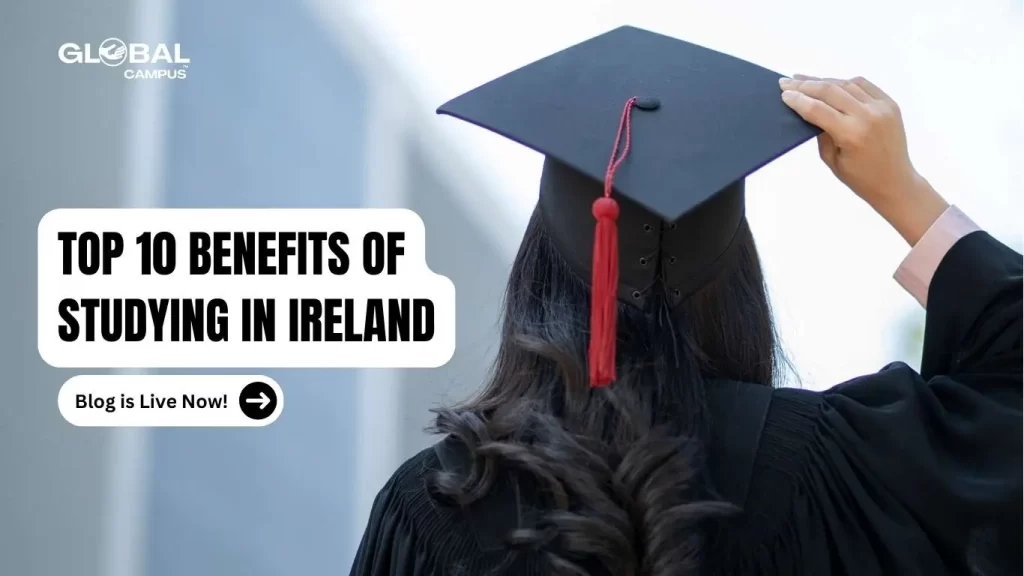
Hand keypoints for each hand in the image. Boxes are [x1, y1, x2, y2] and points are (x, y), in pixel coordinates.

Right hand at [779, 75, 947, 245]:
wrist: (896, 181)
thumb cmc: (860, 178)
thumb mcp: (831, 159)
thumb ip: (820, 132)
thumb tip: (808, 109)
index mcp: (851, 134)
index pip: (817, 109)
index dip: (798, 100)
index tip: (784, 94)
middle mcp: (868, 116)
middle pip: (830, 90)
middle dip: (805, 85)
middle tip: (787, 82)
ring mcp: (882, 107)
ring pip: (846, 84)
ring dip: (823, 81)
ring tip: (804, 80)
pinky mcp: (890, 103)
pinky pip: (863, 85)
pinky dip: (844, 82)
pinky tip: (831, 84)